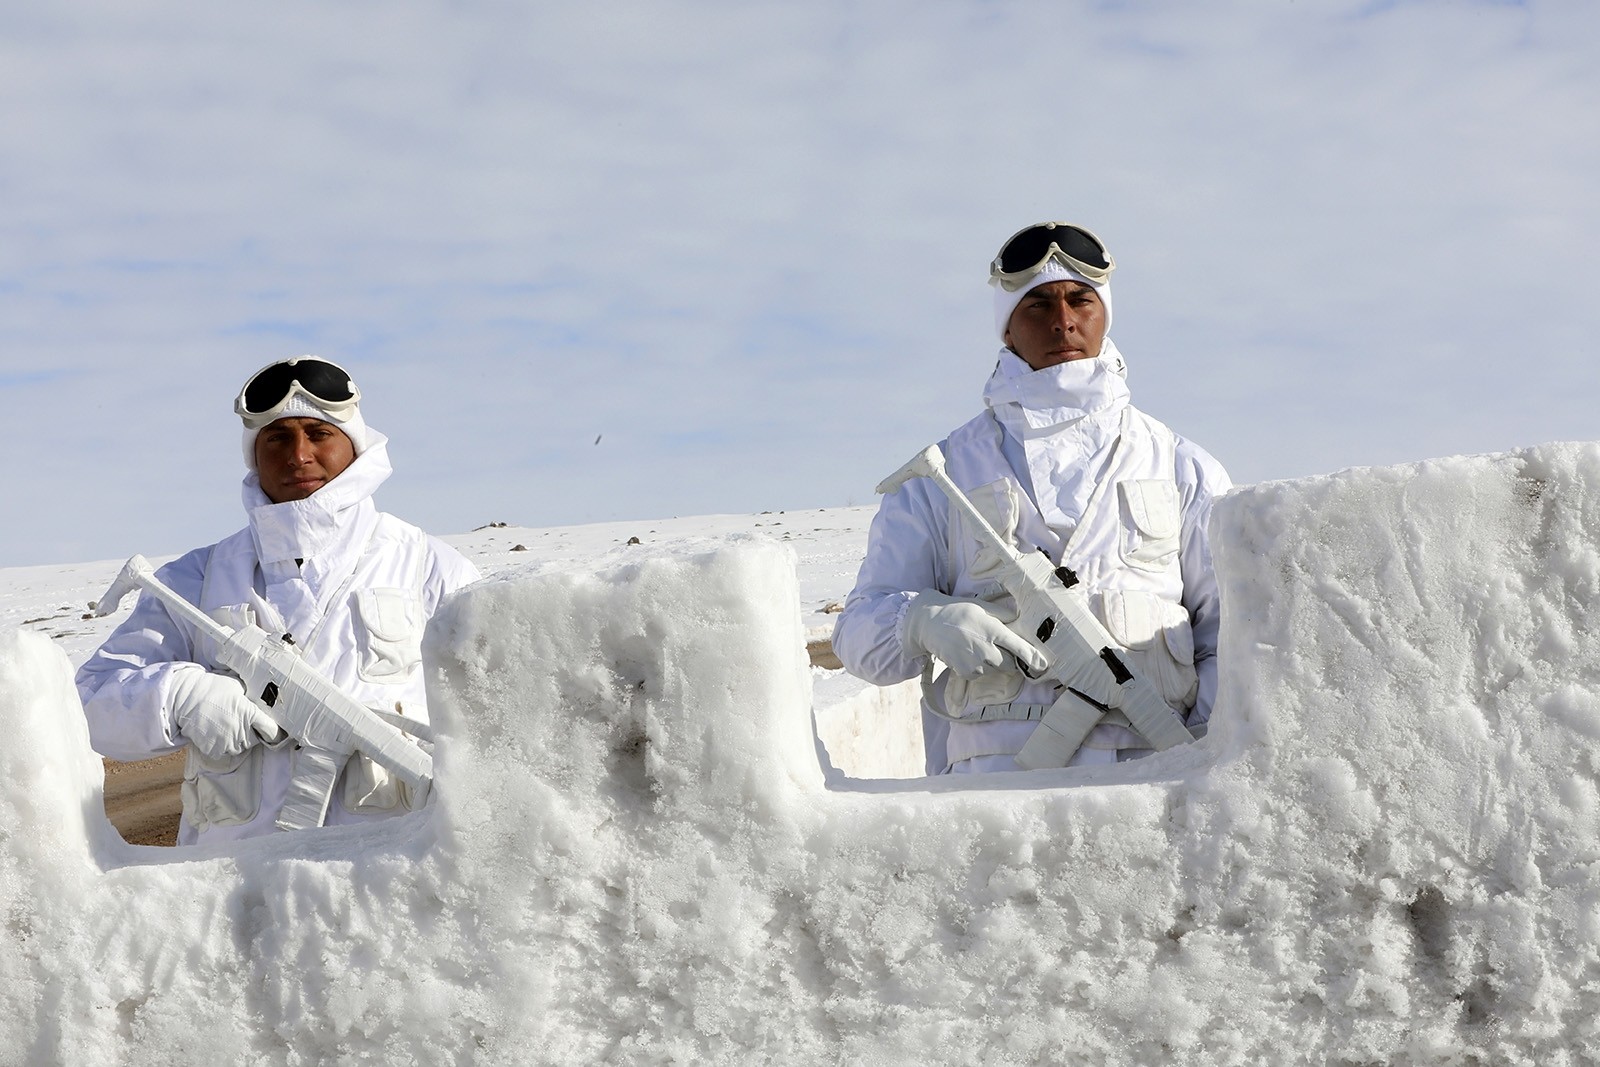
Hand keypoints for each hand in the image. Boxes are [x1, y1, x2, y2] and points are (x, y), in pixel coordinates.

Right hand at [169, 668, 284, 760]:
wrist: (186, 697)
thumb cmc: (214, 687)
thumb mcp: (238, 687)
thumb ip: (252, 698)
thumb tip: (264, 699)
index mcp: (250, 713)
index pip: (271, 730)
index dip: (275, 733)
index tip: (276, 733)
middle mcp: (240, 730)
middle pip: (255, 741)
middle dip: (252, 734)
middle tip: (243, 724)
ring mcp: (226, 741)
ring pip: (239, 748)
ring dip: (237, 741)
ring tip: (228, 728)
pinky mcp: (212, 748)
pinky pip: (223, 752)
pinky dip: (222, 746)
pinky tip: (216, 733)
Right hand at [901, 591, 1048, 678]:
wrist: (929, 623)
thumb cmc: (959, 611)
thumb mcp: (983, 606)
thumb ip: (1004, 614)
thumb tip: (1022, 620)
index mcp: (993, 630)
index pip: (1018, 647)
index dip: (1032, 658)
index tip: (1042, 665)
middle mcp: (986, 648)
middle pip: (1010, 665)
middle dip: (1009, 660)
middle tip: (998, 648)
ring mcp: (975, 662)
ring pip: (995, 670)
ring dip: (993, 663)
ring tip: (978, 648)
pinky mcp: (965, 672)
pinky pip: (981, 675)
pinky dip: (978, 668)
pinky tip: (968, 654)